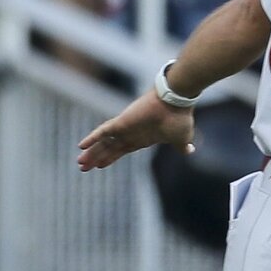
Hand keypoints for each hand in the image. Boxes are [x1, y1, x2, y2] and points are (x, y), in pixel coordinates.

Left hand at [77, 91, 192, 169]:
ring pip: (103, 143)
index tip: (100, 165)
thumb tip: (190, 150)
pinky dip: (92, 138)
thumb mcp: (181, 138)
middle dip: (96, 158)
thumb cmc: (179, 118)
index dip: (110, 158)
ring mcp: (125, 128)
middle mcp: (131, 134)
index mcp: (142, 139)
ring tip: (80, 163)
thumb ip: (182, 146)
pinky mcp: (121, 122)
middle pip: (109, 149)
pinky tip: (81, 146)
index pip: (121, 150)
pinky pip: (103, 131)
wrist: (176, 102)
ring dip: (92, 153)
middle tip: (83, 167)